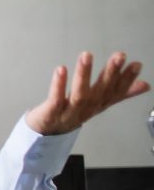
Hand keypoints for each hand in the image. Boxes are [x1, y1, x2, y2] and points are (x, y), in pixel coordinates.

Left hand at [25, 52, 148, 135]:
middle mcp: (87, 110)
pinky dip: (58, 85)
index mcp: (99, 105)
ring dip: (84, 74)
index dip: (126, 79)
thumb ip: (121, 93)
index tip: (136, 64)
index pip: (116, 92)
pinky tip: (61, 69)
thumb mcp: (98, 103)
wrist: (46, 133)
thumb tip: (145, 85)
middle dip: (111, 74)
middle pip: (100, 92)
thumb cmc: (72, 113)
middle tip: (119, 56)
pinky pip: (56, 99)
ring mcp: (69, 113)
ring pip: (79, 94)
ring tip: (87, 55)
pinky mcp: (51, 114)